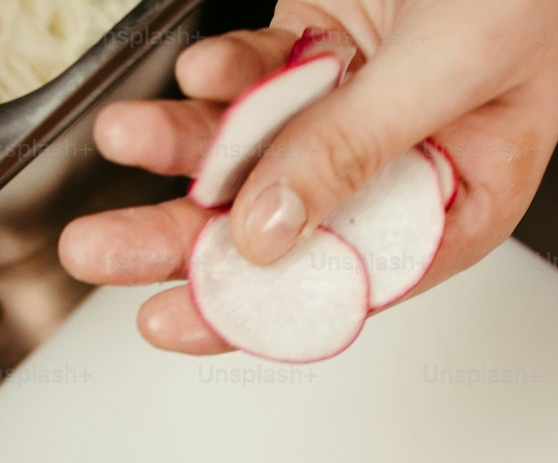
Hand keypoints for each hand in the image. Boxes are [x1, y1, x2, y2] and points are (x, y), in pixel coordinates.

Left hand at [59, 0, 557, 351]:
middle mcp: (395, 167)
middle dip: (180, 238)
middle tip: (103, 252)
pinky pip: (252, 79)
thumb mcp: (454, 65)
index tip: (177, 318)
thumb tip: (266, 229)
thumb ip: (355, 147)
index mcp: (454, 202)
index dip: (252, 309)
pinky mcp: (318, 49)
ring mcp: (350, 107)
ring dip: (177, 151)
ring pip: (245, 156)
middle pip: (270, 229)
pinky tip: (200, 71)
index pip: (339, 283)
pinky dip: (218, 78)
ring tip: (123, 139)